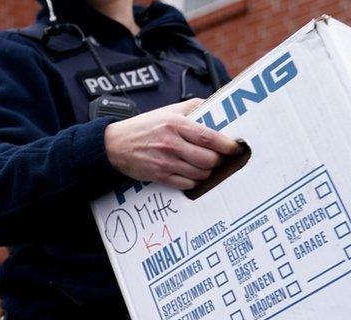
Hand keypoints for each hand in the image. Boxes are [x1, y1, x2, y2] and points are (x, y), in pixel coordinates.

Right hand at [104, 98, 241, 189]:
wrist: (115, 144)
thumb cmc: (144, 126)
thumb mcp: (167, 110)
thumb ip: (192, 106)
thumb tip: (216, 105)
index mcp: (175, 124)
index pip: (208, 136)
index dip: (226, 144)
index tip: (235, 147)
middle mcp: (170, 143)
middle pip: (208, 159)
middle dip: (218, 160)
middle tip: (219, 157)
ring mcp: (164, 162)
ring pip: (199, 173)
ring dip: (207, 171)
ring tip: (204, 165)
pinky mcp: (159, 176)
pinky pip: (186, 184)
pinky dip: (193, 181)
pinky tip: (191, 174)